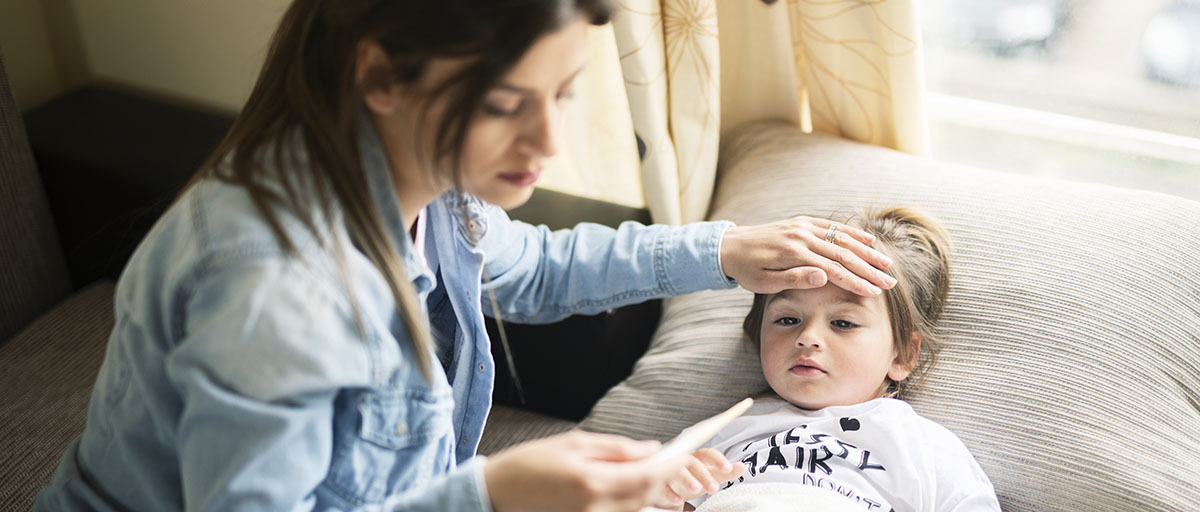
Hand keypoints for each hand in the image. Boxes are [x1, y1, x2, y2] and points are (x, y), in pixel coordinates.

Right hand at [484, 430, 686, 511]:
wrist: (497, 494)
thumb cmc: (530, 464)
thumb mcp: (574, 444)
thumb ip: (616, 449)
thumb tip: (651, 449)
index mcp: (592, 481)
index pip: (647, 476)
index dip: (670, 466)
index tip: (682, 455)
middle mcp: (595, 508)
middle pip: (646, 497)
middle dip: (663, 479)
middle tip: (671, 462)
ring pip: (636, 509)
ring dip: (648, 492)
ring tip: (648, 474)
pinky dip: (630, 504)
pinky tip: (628, 490)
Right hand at [653, 449, 746, 508]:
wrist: (667, 482)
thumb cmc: (690, 476)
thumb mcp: (708, 474)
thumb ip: (723, 471)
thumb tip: (743, 467)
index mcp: (696, 456)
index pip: (708, 454)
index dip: (718, 460)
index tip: (728, 469)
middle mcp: (682, 460)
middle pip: (692, 462)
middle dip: (704, 474)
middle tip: (714, 488)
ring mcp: (669, 470)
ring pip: (676, 471)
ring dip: (687, 479)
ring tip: (697, 489)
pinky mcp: (658, 482)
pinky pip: (662, 486)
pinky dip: (670, 493)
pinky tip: (678, 500)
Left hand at [720, 216, 895, 295]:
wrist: (730, 245)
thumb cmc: (747, 269)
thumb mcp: (765, 282)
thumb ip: (794, 279)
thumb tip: (824, 277)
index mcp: (794, 253)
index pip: (833, 269)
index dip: (856, 281)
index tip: (875, 292)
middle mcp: (802, 236)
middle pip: (843, 253)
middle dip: (869, 269)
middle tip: (891, 282)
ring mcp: (803, 226)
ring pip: (842, 238)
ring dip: (867, 251)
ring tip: (887, 264)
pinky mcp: (802, 222)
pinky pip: (832, 226)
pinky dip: (852, 233)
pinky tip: (869, 240)